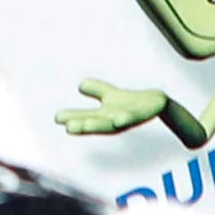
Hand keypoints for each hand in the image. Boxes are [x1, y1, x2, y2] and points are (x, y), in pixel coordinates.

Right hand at [55, 80, 176, 139]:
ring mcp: (127, 118)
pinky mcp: (141, 114)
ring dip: (99, 126)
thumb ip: (96, 90)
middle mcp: (114, 119)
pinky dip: (124, 119)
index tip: (57, 119)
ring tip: (85, 125)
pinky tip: (118, 119)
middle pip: (97, 123)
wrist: (157, 105)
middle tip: (68, 127)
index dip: (72, 117)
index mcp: (104, 115)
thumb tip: (80, 86)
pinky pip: (132, 117)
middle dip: (83, 126)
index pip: (85, 116)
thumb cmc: (132, 103)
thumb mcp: (110, 95)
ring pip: (111, 124)